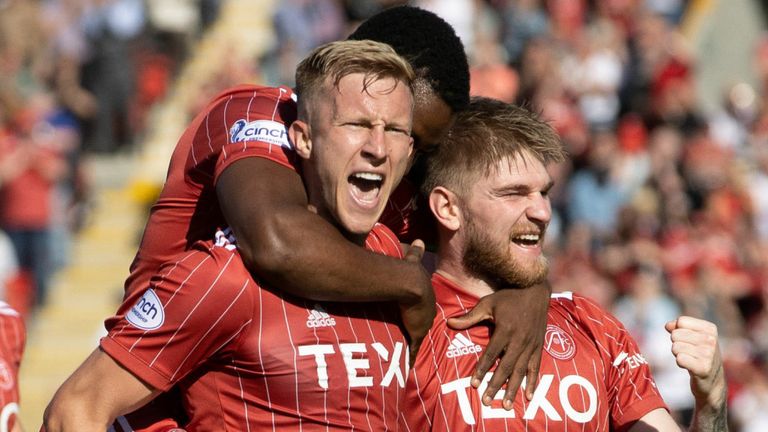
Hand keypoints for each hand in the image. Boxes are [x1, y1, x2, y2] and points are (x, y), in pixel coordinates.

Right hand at [399, 239, 435, 366]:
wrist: (410, 284)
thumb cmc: (409, 272)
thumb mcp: (413, 262)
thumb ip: (415, 252)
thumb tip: (419, 239)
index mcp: (426, 295)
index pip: (426, 304)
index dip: (422, 308)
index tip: (420, 313)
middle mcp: (427, 310)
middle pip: (425, 320)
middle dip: (422, 326)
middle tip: (417, 332)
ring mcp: (422, 323)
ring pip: (420, 335)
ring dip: (416, 342)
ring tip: (412, 351)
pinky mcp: (415, 333)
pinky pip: (413, 347)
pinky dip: (411, 356)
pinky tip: (408, 365)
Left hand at [448, 283, 549, 407]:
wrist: (535, 291)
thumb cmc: (508, 297)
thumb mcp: (487, 303)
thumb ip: (470, 316)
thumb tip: (449, 323)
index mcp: (505, 330)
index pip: (491, 354)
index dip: (482, 369)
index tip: (474, 383)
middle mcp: (519, 340)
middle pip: (505, 367)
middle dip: (495, 385)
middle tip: (486, 400)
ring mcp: (530, 345)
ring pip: (520, 371)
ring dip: (513, 389)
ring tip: (505, 405)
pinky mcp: (538, 347)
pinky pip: (535, 368)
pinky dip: (532, 382)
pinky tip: (529, 396)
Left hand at [665, 316, 725, 408]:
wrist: (712, 381)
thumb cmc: (699, 355)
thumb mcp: (693, 337)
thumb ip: (678, 327)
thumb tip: (668, 326)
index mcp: (710, 329)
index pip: (681, 321)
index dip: (678, 330)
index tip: (687, 340)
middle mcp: (711, 340)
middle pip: (676, 334)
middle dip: (677, 343)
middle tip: (688, 352)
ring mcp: (708, 354)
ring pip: (675, 347)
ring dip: (678, 354)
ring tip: (690, 359)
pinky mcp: (703, 368)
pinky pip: (679, 359)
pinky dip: (680, 362)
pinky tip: (689, 366)